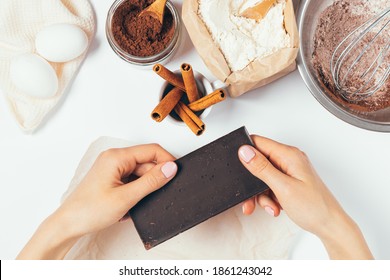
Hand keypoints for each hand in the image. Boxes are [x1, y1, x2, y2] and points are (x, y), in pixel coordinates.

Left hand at [17, 144, 176, 258]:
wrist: (68, 225)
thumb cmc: (89, 210)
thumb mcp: (126, 197)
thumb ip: (151, 181)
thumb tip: (171, 168)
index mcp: (117, 156)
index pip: (152, 150)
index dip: (167, 161)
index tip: (177, 174)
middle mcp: (114, 158)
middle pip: (147, 162)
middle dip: (154, 178)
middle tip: (156, 194)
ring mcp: (112, 168)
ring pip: (140, 172)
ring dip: (144, 187)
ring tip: (136, 202)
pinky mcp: (112, 178)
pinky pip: (132, 180)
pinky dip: (136, 191)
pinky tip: (130, 204)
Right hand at [238, 135, 372, 258]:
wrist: (330, 226)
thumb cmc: (315, 208)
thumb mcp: (283, 187)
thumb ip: (262, 168)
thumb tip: (245, 151)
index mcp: (290, 155)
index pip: (259, 142)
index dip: (246, 153)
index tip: (240, 169)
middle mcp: (290, 160)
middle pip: (259, 162)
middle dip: (253, 180)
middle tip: (252, 196)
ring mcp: (290, 171)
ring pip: (262, 176)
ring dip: (261, 193)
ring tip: (270, 205)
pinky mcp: (290, 182)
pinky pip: (270, 185)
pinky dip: (269, 197)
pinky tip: (275, 206)